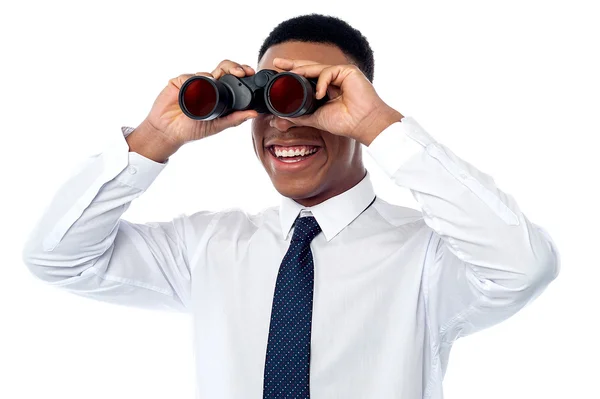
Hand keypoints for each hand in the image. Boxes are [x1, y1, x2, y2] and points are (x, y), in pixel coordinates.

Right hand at [140, 60, 258, 146]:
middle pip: (223, 69)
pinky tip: (194, 90)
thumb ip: (235, 119)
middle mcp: (207, 85)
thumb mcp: (217, 125)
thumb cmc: (192, 129)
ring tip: (216, 82)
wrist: (169, 132)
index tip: (249, 73)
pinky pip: (188, 77)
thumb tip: (254, 113)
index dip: (241, 73)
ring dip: (212, 75)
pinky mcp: (179, 82)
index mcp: (219, 94)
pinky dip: (192, 82)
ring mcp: (193, 82)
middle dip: (233, 67)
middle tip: (240, 72)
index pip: (232, 78)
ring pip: (206, 71)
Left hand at [272, 58, 403, 145]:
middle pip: (310, 67)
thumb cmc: (344, 122)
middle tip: (277, 63)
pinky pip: (328, 71)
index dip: (293, 73)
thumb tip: (282, 116)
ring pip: (317, 67)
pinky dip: (321, 82)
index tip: (278, 72)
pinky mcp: (348, 71)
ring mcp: (341, 73)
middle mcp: (334, 79)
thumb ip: (300, 116)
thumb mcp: (316, 118)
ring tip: (291, 76)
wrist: (362, 124)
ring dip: (302, 71)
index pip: (307, 77)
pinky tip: (319, 94)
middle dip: (292, 64)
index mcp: (326, 88)